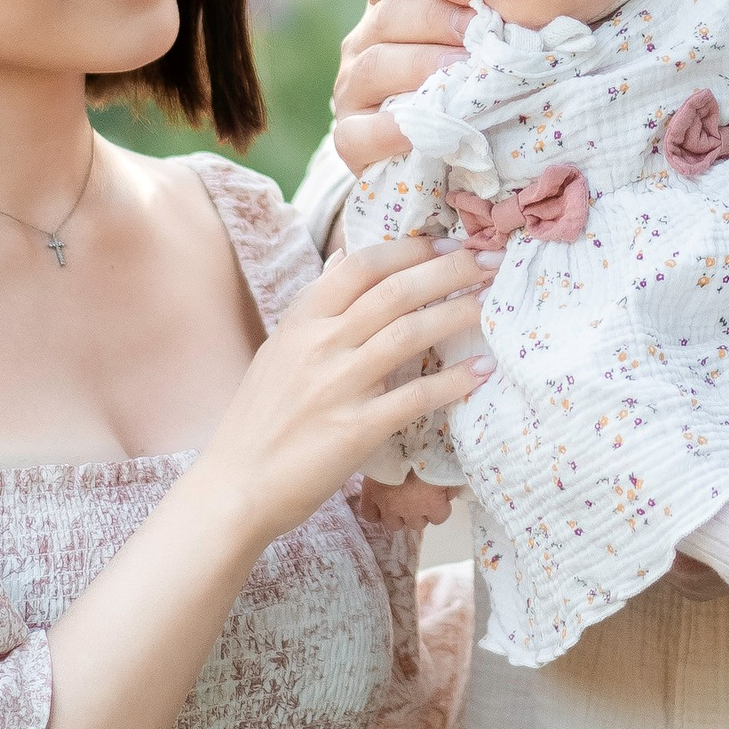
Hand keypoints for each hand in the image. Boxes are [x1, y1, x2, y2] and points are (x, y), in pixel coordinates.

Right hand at [200, 237, 493, 544]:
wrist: (234, 486)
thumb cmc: (259, 419)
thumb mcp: (279, 349)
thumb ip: (316, 307)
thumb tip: (344, 259)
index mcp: (301, 321)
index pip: (361, 265)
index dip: (411, 248)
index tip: (451, 242)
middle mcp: (319, 345)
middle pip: (395, 291)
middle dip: (451, 270)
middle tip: (493, 259)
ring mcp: (337, 386)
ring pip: (409, 333)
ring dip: (458, 313)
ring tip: (494, 304)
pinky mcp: (355, 431)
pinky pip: (414, 398)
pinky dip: (452, 382)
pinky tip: (481, 372)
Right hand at [330, 0, 469, 171]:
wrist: (436, 163)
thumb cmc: (465, 90)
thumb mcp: (475, 48)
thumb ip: (486, 19)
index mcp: (390, 11)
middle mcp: (363, 43)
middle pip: (389, 15)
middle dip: (437, 19)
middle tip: (480, 32)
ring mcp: (351, 90)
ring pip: (375, 66)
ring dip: (424, 68)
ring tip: (466, 76)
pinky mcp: (349, 138)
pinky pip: (363, 131)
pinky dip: (396, 129)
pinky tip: (431, 127)